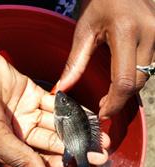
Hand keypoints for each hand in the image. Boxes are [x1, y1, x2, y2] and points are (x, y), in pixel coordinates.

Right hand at [0, 46, 109, 166]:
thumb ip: (20, 158)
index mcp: (9, 146)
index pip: (41, 158)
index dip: (64, 160)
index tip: (85, 162)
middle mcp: (20, 130)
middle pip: (54, 140)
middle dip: (77, 145)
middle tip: (100, 150)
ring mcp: (26, 111)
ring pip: (57, 121)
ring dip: (78, 127)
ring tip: (99, 134)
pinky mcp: (30, 92)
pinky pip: (54, 102)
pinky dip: (70, 107)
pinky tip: (86, 114)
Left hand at [55, 0, 154, 117]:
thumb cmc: (99, 2)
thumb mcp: (84, 31)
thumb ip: (75, 63)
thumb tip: (62, 88)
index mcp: (126, 32)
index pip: (124, 81)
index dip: (114, 103)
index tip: (103, 113)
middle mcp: (148, 35)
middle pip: (137, 83)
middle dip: (120, 99)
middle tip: (103, 105)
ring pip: (145, 78)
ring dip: (128, 90)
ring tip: (110, 95)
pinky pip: (149, 68)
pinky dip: (134, 79)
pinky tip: (122, 80)